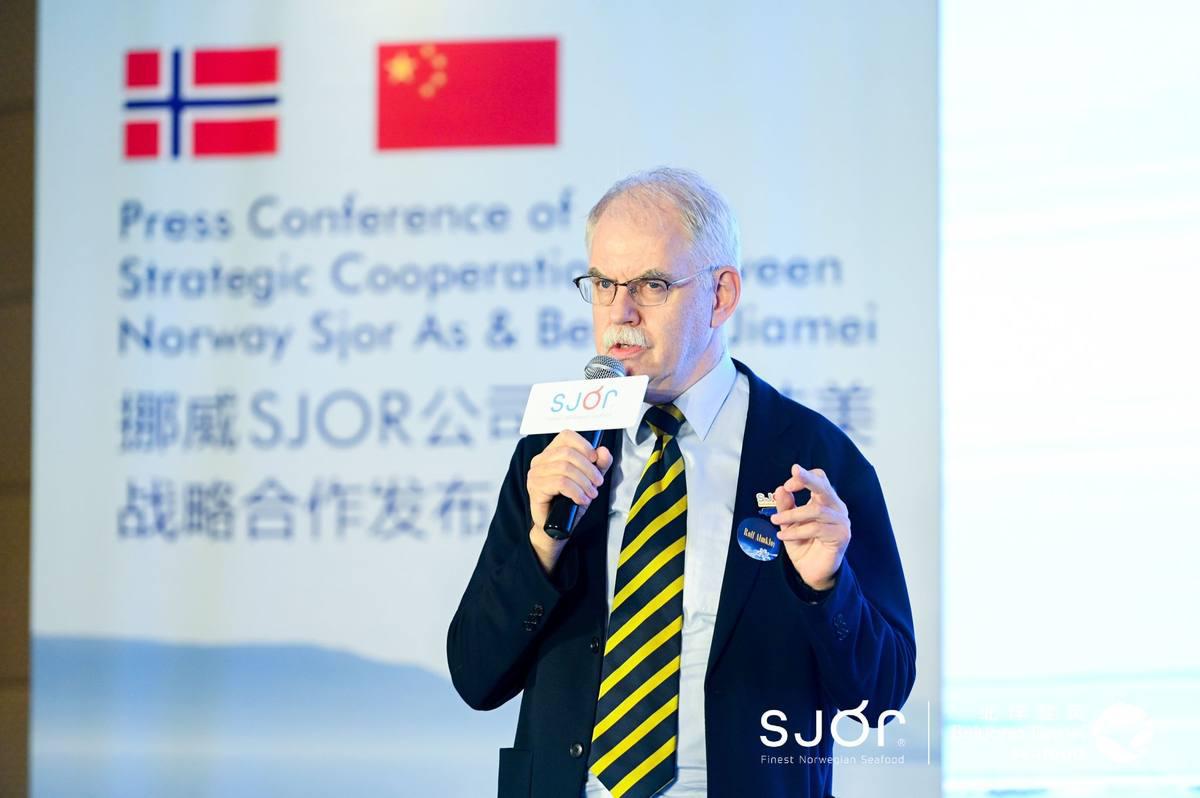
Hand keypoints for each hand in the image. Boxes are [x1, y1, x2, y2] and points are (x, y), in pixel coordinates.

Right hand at [526, 430, 612, 571]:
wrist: (557, 526)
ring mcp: (535, 474)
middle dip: (588, 468)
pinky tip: (581, 499)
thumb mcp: (589, 480)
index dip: (584, 445)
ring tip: (591, 494)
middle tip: (598, 483)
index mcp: (551, 453)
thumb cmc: (569, 501)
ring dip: (584, 482)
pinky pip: (560, 483)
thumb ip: (599, 465)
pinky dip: (576, 491)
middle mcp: (540, 461)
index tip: (595, 459)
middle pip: (568, 453)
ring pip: (565, 468)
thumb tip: (604, 451)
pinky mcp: (535, 488)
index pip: (566, 435)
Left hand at [770, 465, 850, 590]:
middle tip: (790, 480)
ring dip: (792, 515)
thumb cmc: (802, 543)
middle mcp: (836, 507)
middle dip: (807, 480)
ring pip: (816, 510)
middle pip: (824, 487)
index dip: (804, 477)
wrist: (812, 571)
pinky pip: (817, 529)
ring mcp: (841, 521)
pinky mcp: (842, 535)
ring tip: (776, 521)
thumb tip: (779, 489)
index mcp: (825, 500)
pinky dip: (796, 531)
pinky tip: (783, 536)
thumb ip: (786, 506)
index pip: (820, 479)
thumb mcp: (788, 523)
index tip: (786, 485)